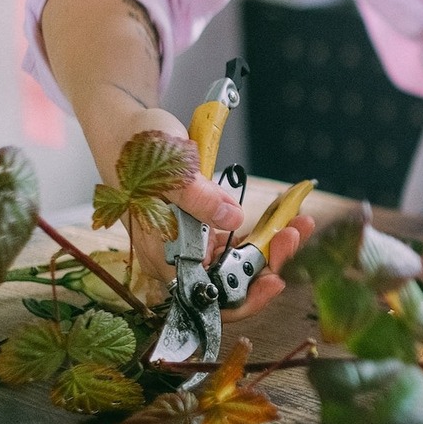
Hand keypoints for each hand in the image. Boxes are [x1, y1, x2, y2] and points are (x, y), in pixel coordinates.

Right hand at [102, 110, 314, 320]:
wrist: (123, 126)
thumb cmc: (136, 149)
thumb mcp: (170, 172)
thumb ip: (199, 200)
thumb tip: (231, 219)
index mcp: (162, 255)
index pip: (207, 297)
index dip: (243, 296)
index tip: (274, 279)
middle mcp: (176, 255)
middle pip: (229, 279)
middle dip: (268, 262)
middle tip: (295, 235)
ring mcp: (189, 241)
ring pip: (237, 259)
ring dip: (270, 244)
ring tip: (299, 222)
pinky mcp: (200, 224)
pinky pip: (236, 238)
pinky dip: (262, 229)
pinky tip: (283, 214)